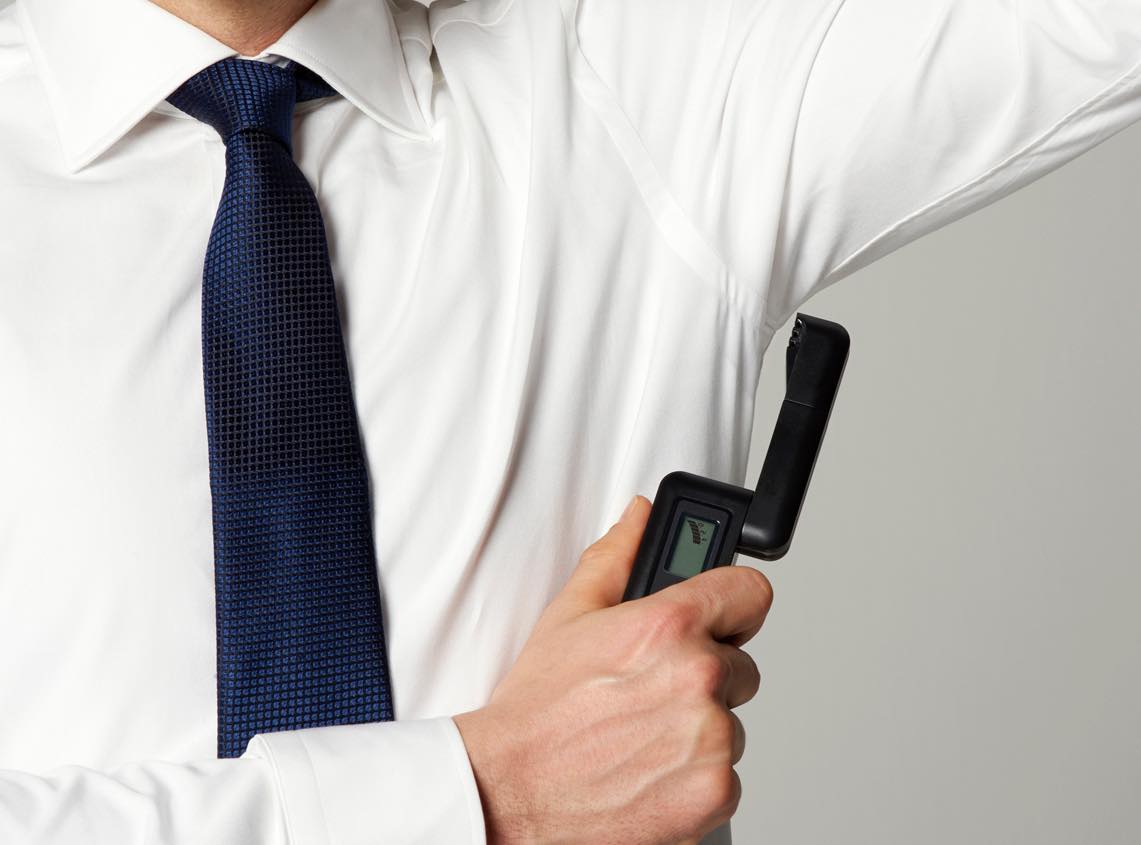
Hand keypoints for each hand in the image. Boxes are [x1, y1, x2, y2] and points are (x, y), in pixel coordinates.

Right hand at [454, 495, 773, 843]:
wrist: (510, 793)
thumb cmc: (536, 712)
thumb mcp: (569, 615)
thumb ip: (616, 556)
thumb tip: (639, 518)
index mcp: (669, 626)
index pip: (750, 592)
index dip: (732, 603)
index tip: (721, 615)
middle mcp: (698, 679)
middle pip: (741, 664)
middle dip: (705, 673)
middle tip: (652, 688)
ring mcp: (710, 740)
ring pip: (731, 722)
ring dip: (699, 728)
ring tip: (640, 733)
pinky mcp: (714, 794)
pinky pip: (728, 774)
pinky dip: (695, 776)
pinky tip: (647, 768)